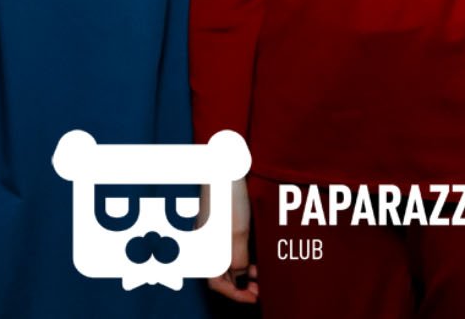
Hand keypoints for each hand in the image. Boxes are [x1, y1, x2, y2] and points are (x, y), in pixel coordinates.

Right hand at [206, 178, 257, 303]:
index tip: (255, 297)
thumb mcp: (238, 236)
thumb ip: (237, 262)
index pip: (217, 284)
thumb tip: (239, 281)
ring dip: (242, 271)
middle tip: (260, 288)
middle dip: (240, 285)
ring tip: (260, 274)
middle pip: (220, 275)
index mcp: (205, 251)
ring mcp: (210, 234)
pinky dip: (240, 257)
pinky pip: (227, 248)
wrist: (223, 167)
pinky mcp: (217, 224)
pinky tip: (253, 256)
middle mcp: (204, 245)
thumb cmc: (229, 200)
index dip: (237, 295)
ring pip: (225, 262)